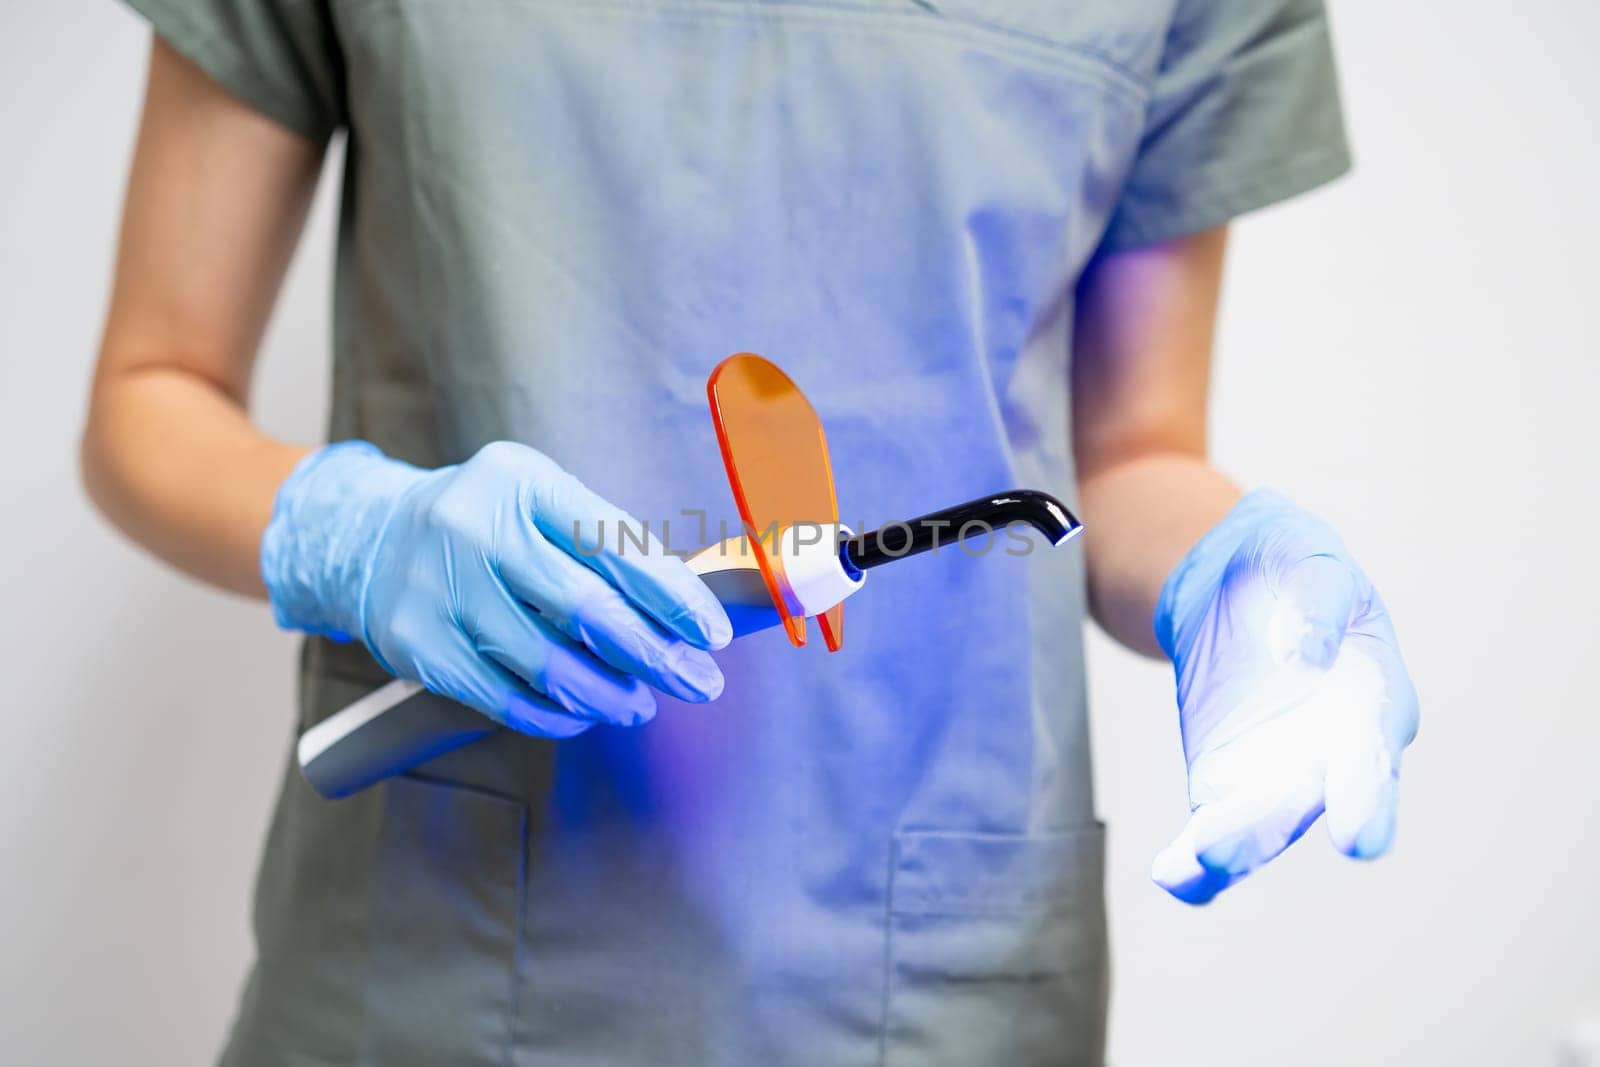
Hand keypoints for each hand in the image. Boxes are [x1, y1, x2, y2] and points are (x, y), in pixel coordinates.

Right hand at [261, 440, 732, 737]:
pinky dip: (553, 714)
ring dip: (606, 694)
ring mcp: (439, 586)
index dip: (672, 595)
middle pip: (585, 606)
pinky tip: (582, 715)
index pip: (614, 543)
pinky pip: (501, 696)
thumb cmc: (490, 525)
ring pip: (545, 662)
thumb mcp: (542, 505)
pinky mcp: (415, 642)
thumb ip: (606, 548)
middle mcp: (474, 525)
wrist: (375, 538)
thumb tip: (686, 620)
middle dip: (654, 654)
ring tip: (639, 706)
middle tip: (698, 684)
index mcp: (520, 481)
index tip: (713, 635)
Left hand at [1150, 490, 1418, 903]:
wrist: (1235, 573)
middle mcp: (1334, 752)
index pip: (1376, 754)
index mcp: (1373, 699)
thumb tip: (1307, 653)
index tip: (1357, 839)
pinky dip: (1194, 860)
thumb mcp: (1309, 557)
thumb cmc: (1293, 562)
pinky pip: (1213, 828)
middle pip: (1310, 803)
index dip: (1367, 798)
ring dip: (1229, 849)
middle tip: (1227, 850)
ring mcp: (1279, 772)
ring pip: (1259, 826)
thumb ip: (1318, 601)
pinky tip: (1172, 874)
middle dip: (1270, 829)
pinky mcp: (1226, 779)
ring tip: (1190, 865)